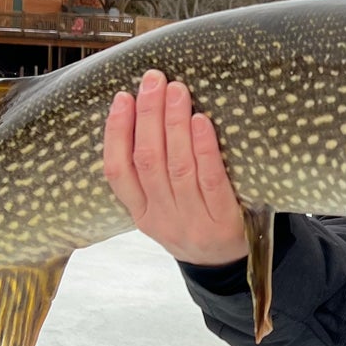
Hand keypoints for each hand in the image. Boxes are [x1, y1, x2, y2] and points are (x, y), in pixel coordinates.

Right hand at [102, 70, 247, 264]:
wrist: (228, 266)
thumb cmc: (195, 220)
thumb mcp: (163, 207)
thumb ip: (150, 174)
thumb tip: (144, 111)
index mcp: (141, 213)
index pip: (117, 170)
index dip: (116, 132)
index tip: (122, 97)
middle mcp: (162, 218)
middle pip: (148, 161)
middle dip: (148, 115)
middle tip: (154, 79)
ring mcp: (192, 221)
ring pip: (177, 167)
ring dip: (174, 124)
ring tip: (177, 90)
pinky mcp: (223, 221)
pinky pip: (211, 180)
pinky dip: (203, 149)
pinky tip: (201, 122)